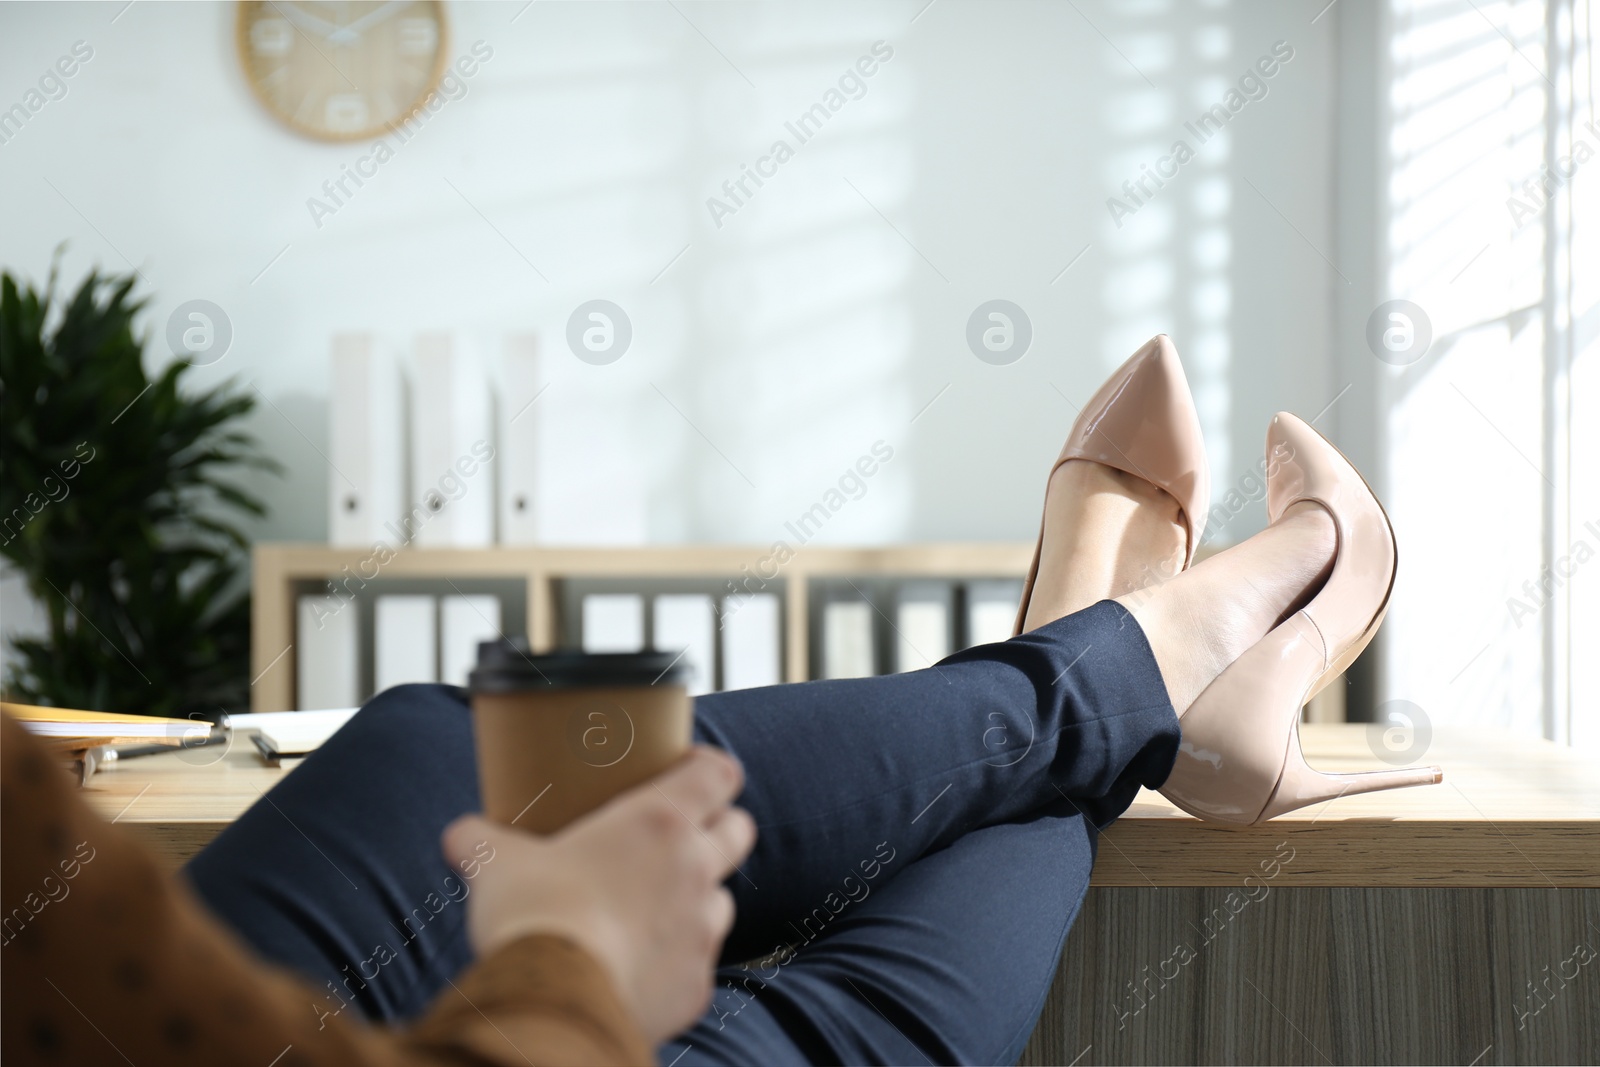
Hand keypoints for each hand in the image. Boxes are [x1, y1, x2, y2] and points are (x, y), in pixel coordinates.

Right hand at [442, 746, 756, 1044]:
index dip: (709, 767)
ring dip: (697, 898)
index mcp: (659, 822)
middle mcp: (695, 869)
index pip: (717, 774)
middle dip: (719, 826)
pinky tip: (636, 964)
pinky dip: (675, 959)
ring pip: (722, 900)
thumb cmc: (534, 916)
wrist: (555, 1002)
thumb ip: (481, 841)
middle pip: (739, 829)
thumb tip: (462, 837)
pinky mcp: (696, 985)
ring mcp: (702, 930)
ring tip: (650, 906)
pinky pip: (698, 963)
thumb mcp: (497, 864)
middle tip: (682, 834)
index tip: (688, 768)